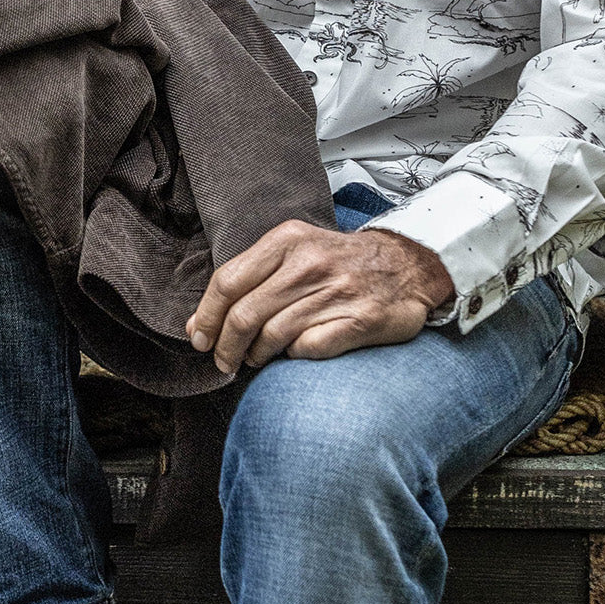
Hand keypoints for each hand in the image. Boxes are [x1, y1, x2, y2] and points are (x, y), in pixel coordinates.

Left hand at [185, 222, 453, 372]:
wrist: (407, 265)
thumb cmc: (337, 263)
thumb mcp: (293, 253)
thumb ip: (246, 281)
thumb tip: (197, 326)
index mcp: (287, 240)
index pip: (227, 281)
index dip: (206, 316)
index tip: (199, 339)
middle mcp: (309, 263)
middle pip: (245, 314)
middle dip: (225, 347)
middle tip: (223, 363)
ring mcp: (336, 292)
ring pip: (272, 336)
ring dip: (256, 356)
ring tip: (255, 359)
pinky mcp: (360, 321)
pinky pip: (307, 348)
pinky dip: (293, 356)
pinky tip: (293, 353)